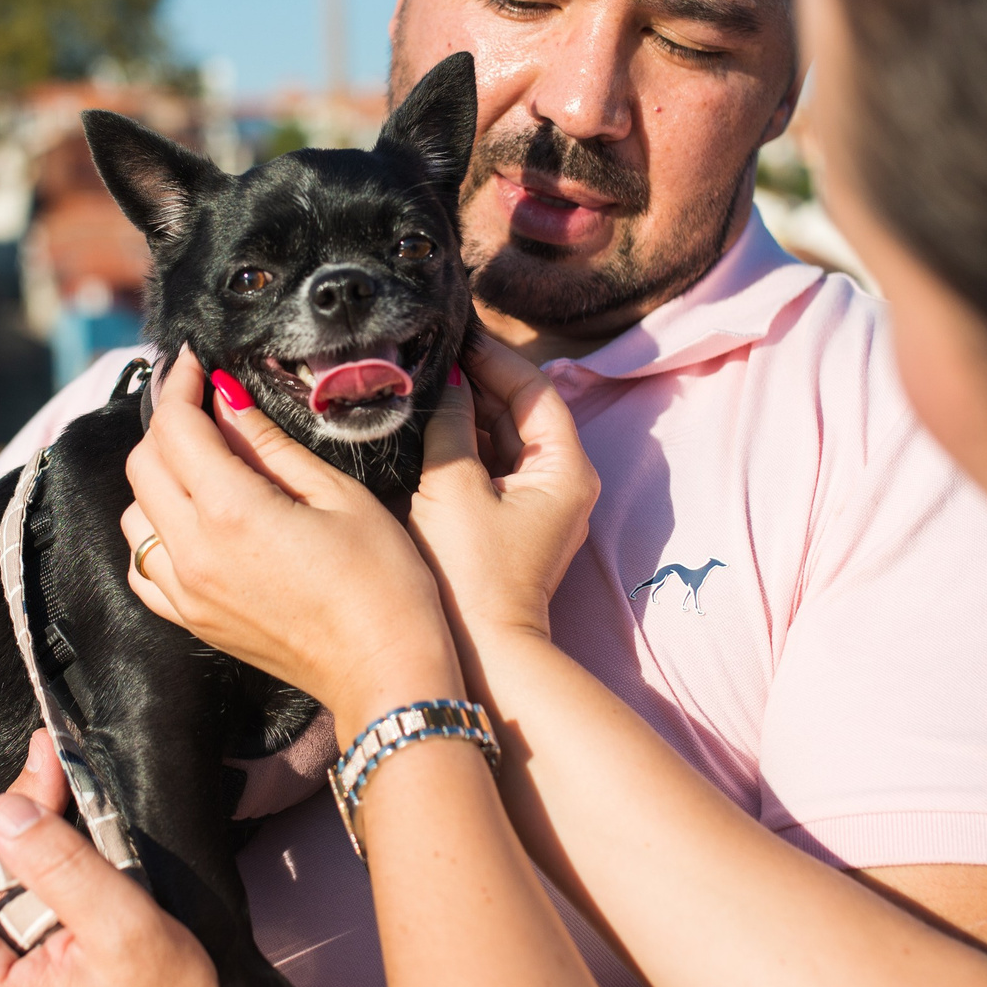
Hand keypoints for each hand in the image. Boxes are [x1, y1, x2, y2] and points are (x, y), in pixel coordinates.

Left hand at [119, 352, 462, 736]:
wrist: (385, 672)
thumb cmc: (383, 582)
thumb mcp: (337, 495)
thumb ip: (271, 444)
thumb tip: (228, 397)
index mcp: (230, 511)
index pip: (176, 427)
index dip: (182, 384)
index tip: (198, 361)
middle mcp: (193, 552)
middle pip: (143, 464)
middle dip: (169, 423)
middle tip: (206, 404)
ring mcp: (186, 593)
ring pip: (135, 513)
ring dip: (159, 476)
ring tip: (204, 461)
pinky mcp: (192, 621)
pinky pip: (143, 566)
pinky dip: (154, 532)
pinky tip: (190, 522)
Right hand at [410, 332, 598, 652]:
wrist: (483, 654)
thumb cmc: (472, 574)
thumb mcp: (453, 486)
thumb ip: (450, 423)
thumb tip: (444, 379)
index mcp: (566, 467)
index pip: (534, 387)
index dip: (492, 355)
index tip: (455, 332)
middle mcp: (563, 481)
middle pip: (521, 410)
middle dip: (476, 380)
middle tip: (429, 351)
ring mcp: (539, 504)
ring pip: (503, 437)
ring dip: (466, 411)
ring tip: (420, 381)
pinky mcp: (513, 522)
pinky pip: (492, 467)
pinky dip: (464, 444)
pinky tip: (426, 426)